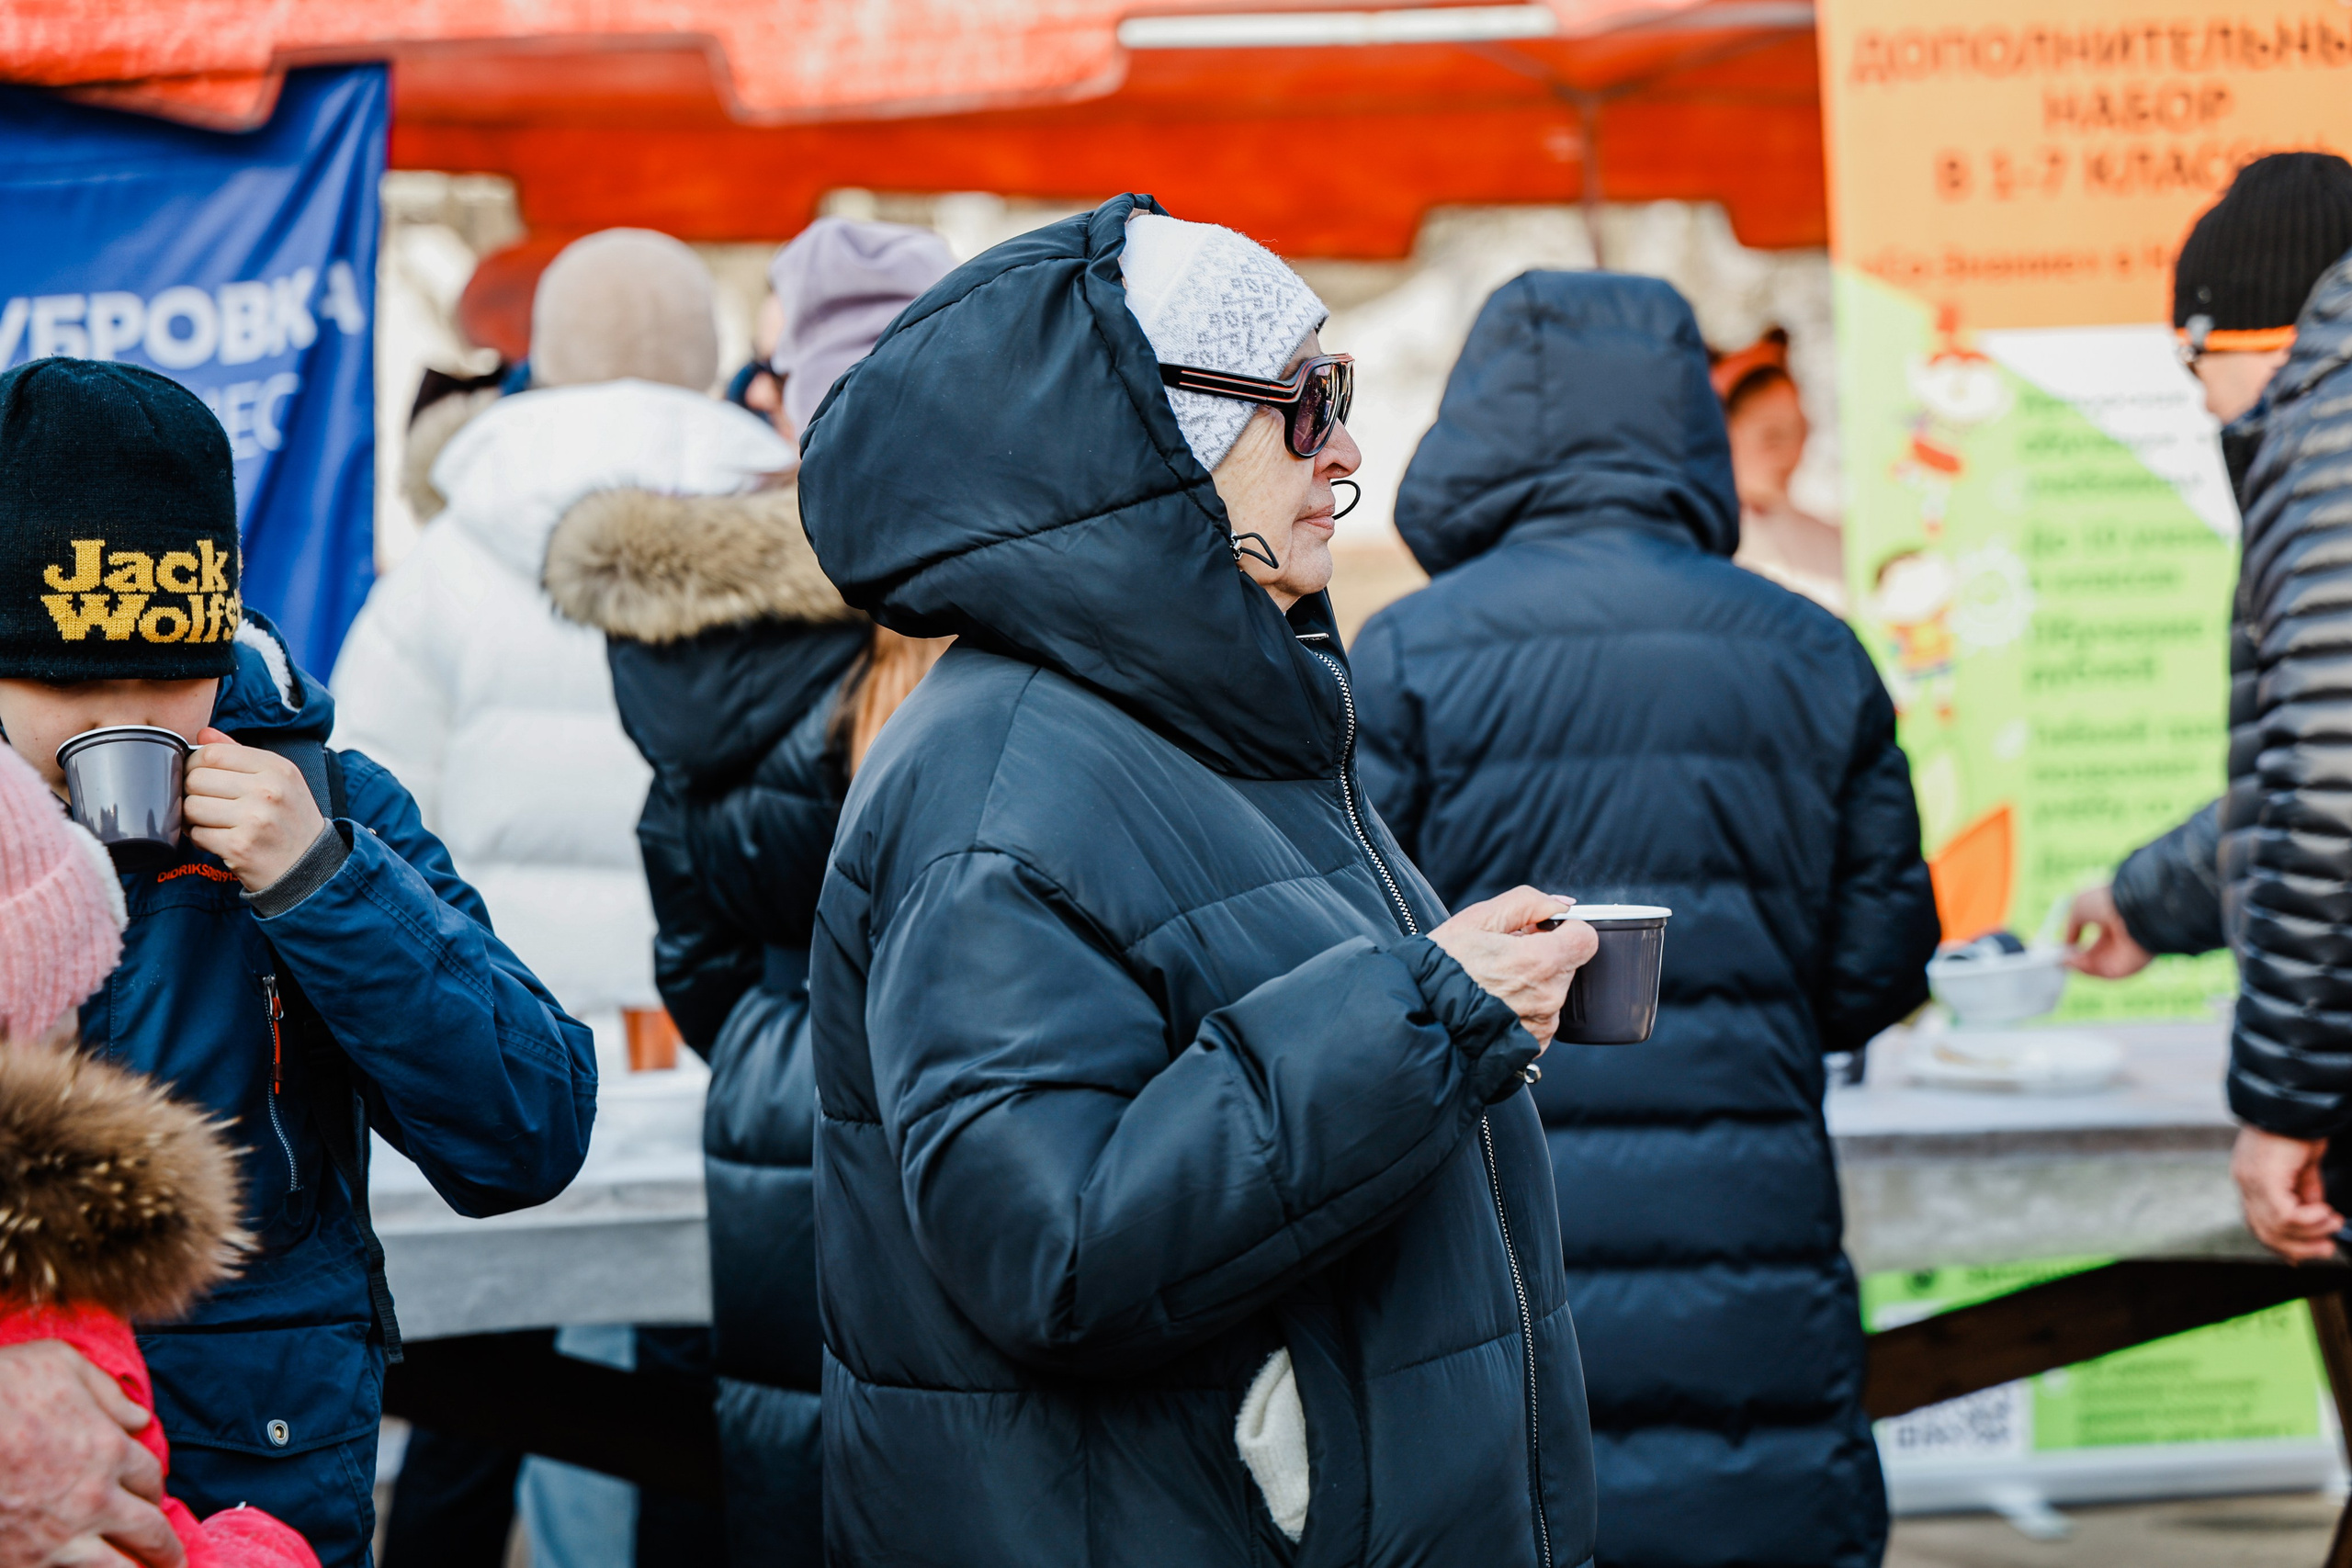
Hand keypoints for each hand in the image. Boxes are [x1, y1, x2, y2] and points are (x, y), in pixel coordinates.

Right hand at [0, 1341, 183, 1567]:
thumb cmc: (0, 1387)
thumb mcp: (62, 1363)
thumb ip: (107, 1392)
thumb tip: (139, 1416)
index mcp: (109, 1451)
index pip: (151, 1478)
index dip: (155, 1489)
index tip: (154, 1497)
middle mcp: (95, 1500)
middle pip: (149, 1531)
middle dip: (165, 1548)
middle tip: (175, 1558)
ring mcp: (60, 1538)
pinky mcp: (22, 1562)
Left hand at [183, 728, 324, 892]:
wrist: (310, 868)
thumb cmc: (289, 821)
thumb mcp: (278, 781)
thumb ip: (241, 755)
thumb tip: (204, 734)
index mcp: (277, 768)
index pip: (213, 753)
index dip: (196, 764)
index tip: (202, 778)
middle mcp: (268, 790)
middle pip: (197, 778)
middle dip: (193, 792)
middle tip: (206, 803)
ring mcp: (254, 819)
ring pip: (192, 806)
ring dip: (193, 817)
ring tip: (211, 822)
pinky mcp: (240, 846)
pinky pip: (197, 834)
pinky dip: (201, 839)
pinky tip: (218, 840)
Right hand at [1427, 886, 1597, 1051]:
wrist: (1420, 1018)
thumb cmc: (1440, 969)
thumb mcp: (1476, 919)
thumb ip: (1527, 902)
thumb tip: (1561, 905)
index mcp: (1540, 962)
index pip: (1586, 938)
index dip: (1566, 928)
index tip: (1541, 930)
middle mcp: (1549, 997)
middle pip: (1567, 963)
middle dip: (1543, 953)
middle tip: (1503, 955)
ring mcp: (1543, 1025)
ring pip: (1553, 989)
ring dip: (1533, 981)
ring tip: (1494, 981)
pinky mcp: (1535, 1043)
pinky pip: (1543, 1015)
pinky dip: (1525, 1007)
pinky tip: (1495, 1003)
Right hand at [2063, 885, 2151, 978]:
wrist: (2132, 909)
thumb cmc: (2106, 901)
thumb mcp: (2078, 906)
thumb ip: (2070, 927)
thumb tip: (2067, 943)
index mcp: (2111, 921)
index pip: (2091, 936)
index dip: (2074, 942)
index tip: (2059, 944)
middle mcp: (2119, 938)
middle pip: (2092, 955)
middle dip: (2073, 957)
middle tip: (2056, 956)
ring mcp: (2123, 954)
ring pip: (2094, 966)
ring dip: (2076, 964)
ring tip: (2062, 958)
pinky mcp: (2127, 968)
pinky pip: (2101, 973)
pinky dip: (2085, 970)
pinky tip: (2073, 961)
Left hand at [2231, 1126, 2343, 1262]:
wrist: (2295, 1100)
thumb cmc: (2300, 1126)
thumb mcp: (2304, 1165)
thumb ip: (2304, 1190)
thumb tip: (2315, 1214)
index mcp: (2250, 1179)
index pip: (2257, 1224)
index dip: (2281, 1245)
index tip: (2304, 1256)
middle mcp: (2245, 1182)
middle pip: (2264, 1232)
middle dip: (2299, 1246)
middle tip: (2327, 1247)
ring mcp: (2250, 1180)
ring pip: (2275, 1227)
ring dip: (2310, 1233)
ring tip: (2334, 1223)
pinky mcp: (2263, 1178)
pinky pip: (2284, 1215)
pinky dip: (2309, 1220)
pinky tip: (2326, 1212)